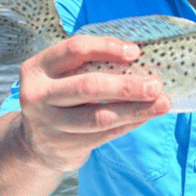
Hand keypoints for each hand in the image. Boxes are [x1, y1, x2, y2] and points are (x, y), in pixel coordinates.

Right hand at [17, 35, 170, 171]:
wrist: (34, 142)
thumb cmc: (59, 95)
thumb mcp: (62, 74)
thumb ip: (90, 63)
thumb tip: (138, 58)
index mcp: (37, 68)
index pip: (75, 49)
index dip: (107, 47)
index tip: (135, 52)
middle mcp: (37, 95)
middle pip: (89, 86)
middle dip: (127, 85)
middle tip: (156, 85)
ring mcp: (48, 125)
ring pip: (100, 117)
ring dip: (135, 109)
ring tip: (161, 104)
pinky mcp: (63, 147)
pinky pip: (104, 135)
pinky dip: (129, 124)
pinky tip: (146, 116)